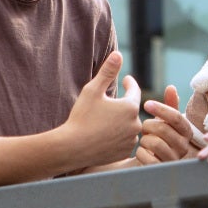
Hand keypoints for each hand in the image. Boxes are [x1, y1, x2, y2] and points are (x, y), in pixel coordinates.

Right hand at [63, 52, 141, 168]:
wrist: (72, 148)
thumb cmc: (81, 117)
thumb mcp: (93, 90)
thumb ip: (107, 71)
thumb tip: (118, 54)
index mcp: (130, 107)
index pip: (134, 91)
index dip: (130, 84)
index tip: (126, 79)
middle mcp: (136, 124)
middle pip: (131, 110)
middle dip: (123, 105)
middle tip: (114, 101)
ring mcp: (131, 140)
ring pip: (129, 126)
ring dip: (122, 122)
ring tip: (109, 120)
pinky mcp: (124, 153)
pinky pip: (124, 141)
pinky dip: (118, 136)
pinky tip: (108, 135)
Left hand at [137, 85, 197, 163]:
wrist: (147, 163)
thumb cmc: (157, 137)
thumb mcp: (163, 121)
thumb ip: (169, 106)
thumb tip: (171, 87)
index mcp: (186, 132)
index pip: (176, 117)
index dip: (160, 109)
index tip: (146, 104)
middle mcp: (184, 147)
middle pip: (163, 129)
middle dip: (148, 126)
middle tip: (143, 128)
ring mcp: (174, 160)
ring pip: (155, 143)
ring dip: (144, 140)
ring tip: (144, 141)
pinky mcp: (161, 171)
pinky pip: (147, 158)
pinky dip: (140, 152)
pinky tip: (141, 152)